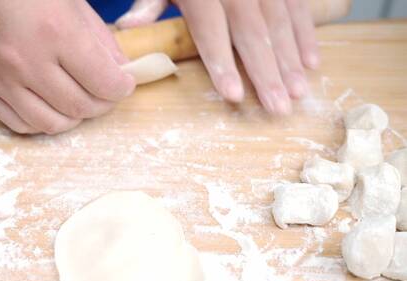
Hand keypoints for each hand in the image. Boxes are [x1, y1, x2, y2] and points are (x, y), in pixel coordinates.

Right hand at [0, 0, 135, 133]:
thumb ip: (97, 35)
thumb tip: (118, 67)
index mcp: (55, 31)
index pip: (104, 83)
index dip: (122, 87)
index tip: (124, 82)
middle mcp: (27, 61)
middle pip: (81, 107)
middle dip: (103, 103)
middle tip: (105, 91)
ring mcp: (0, 78)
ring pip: (51, 123)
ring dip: (74, 117)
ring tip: (78, 99)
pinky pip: (18, 123)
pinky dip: (41, 121)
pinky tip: (49, 105)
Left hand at [117, 0, 318, 114]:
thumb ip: (150, 2)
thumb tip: (128, 26)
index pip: (211, 31)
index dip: (222, 63)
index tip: (234, 95)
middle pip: (252, 33)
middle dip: (267, 73)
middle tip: (279, 108)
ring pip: (280, 22)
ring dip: (291, 60)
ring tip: (299, 93)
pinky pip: (299, 7)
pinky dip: (307, 34)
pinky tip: (313, 62)